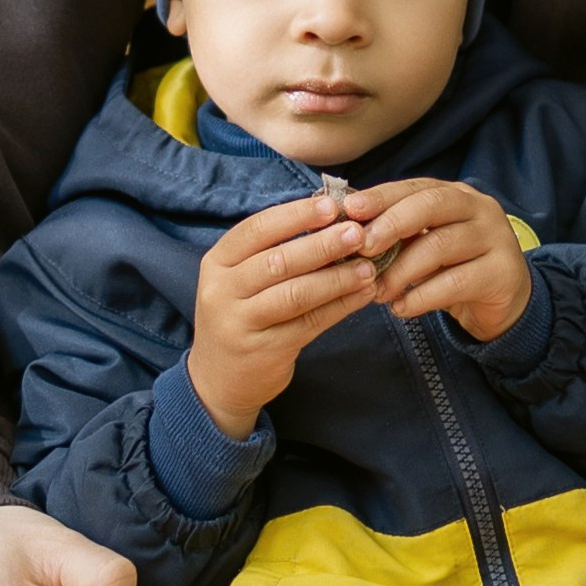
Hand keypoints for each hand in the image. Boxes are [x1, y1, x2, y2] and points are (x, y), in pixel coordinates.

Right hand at [191, 187, 381, 431]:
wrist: (219, 379)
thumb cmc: (241, 315)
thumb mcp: (240, 279)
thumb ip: (274, 251)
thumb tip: (330, 217)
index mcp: (217, 263)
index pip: (256, 229)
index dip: (296, 215)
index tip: (332, 206)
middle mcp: (222, 291)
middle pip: (278, 261)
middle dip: (322, 245)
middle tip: (358, 233)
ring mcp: (240, 323)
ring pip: (295, 294)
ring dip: (337, 278)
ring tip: (368, 266)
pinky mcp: (265, 351)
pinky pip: (310, 323)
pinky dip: (340, 306)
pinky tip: (362, 294)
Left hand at [336, 176, 533, 342]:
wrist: (504, 302)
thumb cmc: (456, 268)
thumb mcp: (426, 245)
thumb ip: (398, 235)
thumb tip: (347, 231)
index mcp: (457, 195)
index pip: (416, 187)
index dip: (382, 196)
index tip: (350, 209)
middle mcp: (479, 209)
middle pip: (432, 205)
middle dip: (392, 223)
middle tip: (363, 247)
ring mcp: (495, 238)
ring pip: (441, 244)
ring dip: (402, 269)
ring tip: (377, 290)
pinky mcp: (502, 273)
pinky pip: (456, 282)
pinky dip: (422, 296)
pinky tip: (401, 308)